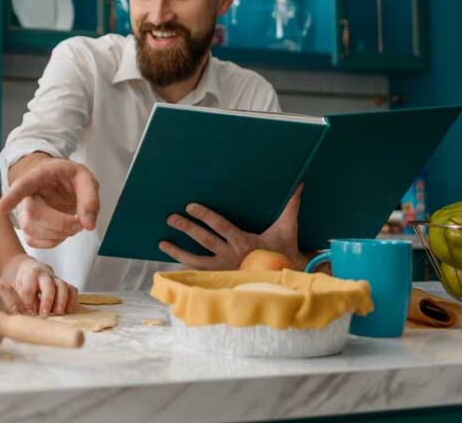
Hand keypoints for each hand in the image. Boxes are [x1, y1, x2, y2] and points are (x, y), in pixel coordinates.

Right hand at [0, 156, 99, 248]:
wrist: (62, 183)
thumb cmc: (70, 179)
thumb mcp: (86, 180)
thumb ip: (90, 198)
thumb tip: (88, 224)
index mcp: (40, 175)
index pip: (22, 185)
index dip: (11, 197)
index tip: (0, 209)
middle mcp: (29, 194)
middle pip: (32, 214)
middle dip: (60, 223)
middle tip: (80, 222)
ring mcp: (26, 212)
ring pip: (31, 230)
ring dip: (57, 234)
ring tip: (73, 226)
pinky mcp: (30, 227)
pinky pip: (33, 241)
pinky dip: (52, 242)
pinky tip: (63, 232)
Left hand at [5, 255, 77, 316]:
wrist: (29, 269)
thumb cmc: (22, 282)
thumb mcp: (16, 288)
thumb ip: (19, 301)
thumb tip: (23, 316)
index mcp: (29, 274)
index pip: (29, 287)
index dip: (29, 301)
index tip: (29, 312)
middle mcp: (44, 274)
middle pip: (48, 285)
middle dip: (47, 300)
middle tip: (44, 314)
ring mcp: (56, 279)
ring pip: (63, 286)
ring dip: (62, 301)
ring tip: (58, 314)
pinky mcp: (65, 284)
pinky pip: (73, 290)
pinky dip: (72, 300)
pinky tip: (68, 311)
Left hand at [160, 183, 306, 270]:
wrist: (285, 278)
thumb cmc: (283, 250)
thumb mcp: (287, 228)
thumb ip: (291, 205)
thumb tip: (300, 183)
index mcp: (244, 241)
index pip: (220, 226)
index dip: (205, 215)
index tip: (190, 206)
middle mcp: (231, 255)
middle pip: (204, 240)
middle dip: (186, 227)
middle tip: (170, 217)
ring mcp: (224, 267)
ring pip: (197, 259)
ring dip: (178, 250)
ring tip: (162, 242)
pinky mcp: (220, 276)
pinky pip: (199, 272)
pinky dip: (185, 265)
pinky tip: (172, 258)